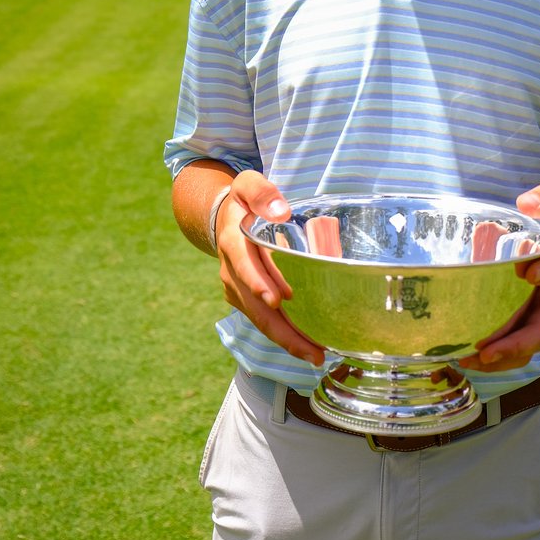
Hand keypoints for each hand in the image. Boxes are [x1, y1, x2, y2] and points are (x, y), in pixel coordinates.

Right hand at [216, 172, 325, 366]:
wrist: (222, 218)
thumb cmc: (243, 201)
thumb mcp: (247, 184)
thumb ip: (262, 192)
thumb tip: (281, 210)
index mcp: (233, 241)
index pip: (244, 265)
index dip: (258, 283)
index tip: (277, 300)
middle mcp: (232, 271)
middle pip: (255, 306)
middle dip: (282, 331)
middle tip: (312, 350)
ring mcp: (237, 289)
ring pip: (260, 320)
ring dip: (286, 340)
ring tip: (316, 355)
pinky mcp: (244, 299)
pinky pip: (263, 320)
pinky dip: (283, 335)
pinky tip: (307, 345)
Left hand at [459, 184, 539, 373]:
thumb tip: (526, 202)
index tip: (529, 273)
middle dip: (515, 344)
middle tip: (487, 351)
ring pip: (525, 346)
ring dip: (499, 359)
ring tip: (467, 362)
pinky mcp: (525, 320)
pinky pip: (513, 346)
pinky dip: (493, 358)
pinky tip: (463, 358)